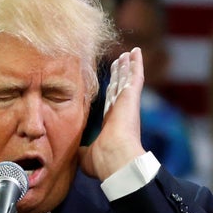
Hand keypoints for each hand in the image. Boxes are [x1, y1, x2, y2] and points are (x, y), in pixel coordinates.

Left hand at [79, 47, 145, 180]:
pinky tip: (136, 51)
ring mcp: (127, 104)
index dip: (112, 92)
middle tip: (121, 61)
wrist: (115, 159)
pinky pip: (135, 75)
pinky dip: (136, 63)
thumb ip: (82, 150)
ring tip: (129, 53)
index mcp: (112, 124)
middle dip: (120, 75)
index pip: (111, 103)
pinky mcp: (131, 97)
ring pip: (127, 79)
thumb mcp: (86, 156)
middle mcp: (121, 112)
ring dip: (128, 66)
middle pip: (119, 88)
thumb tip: (75, 153)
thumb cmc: (103, 161)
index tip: (112, 84)